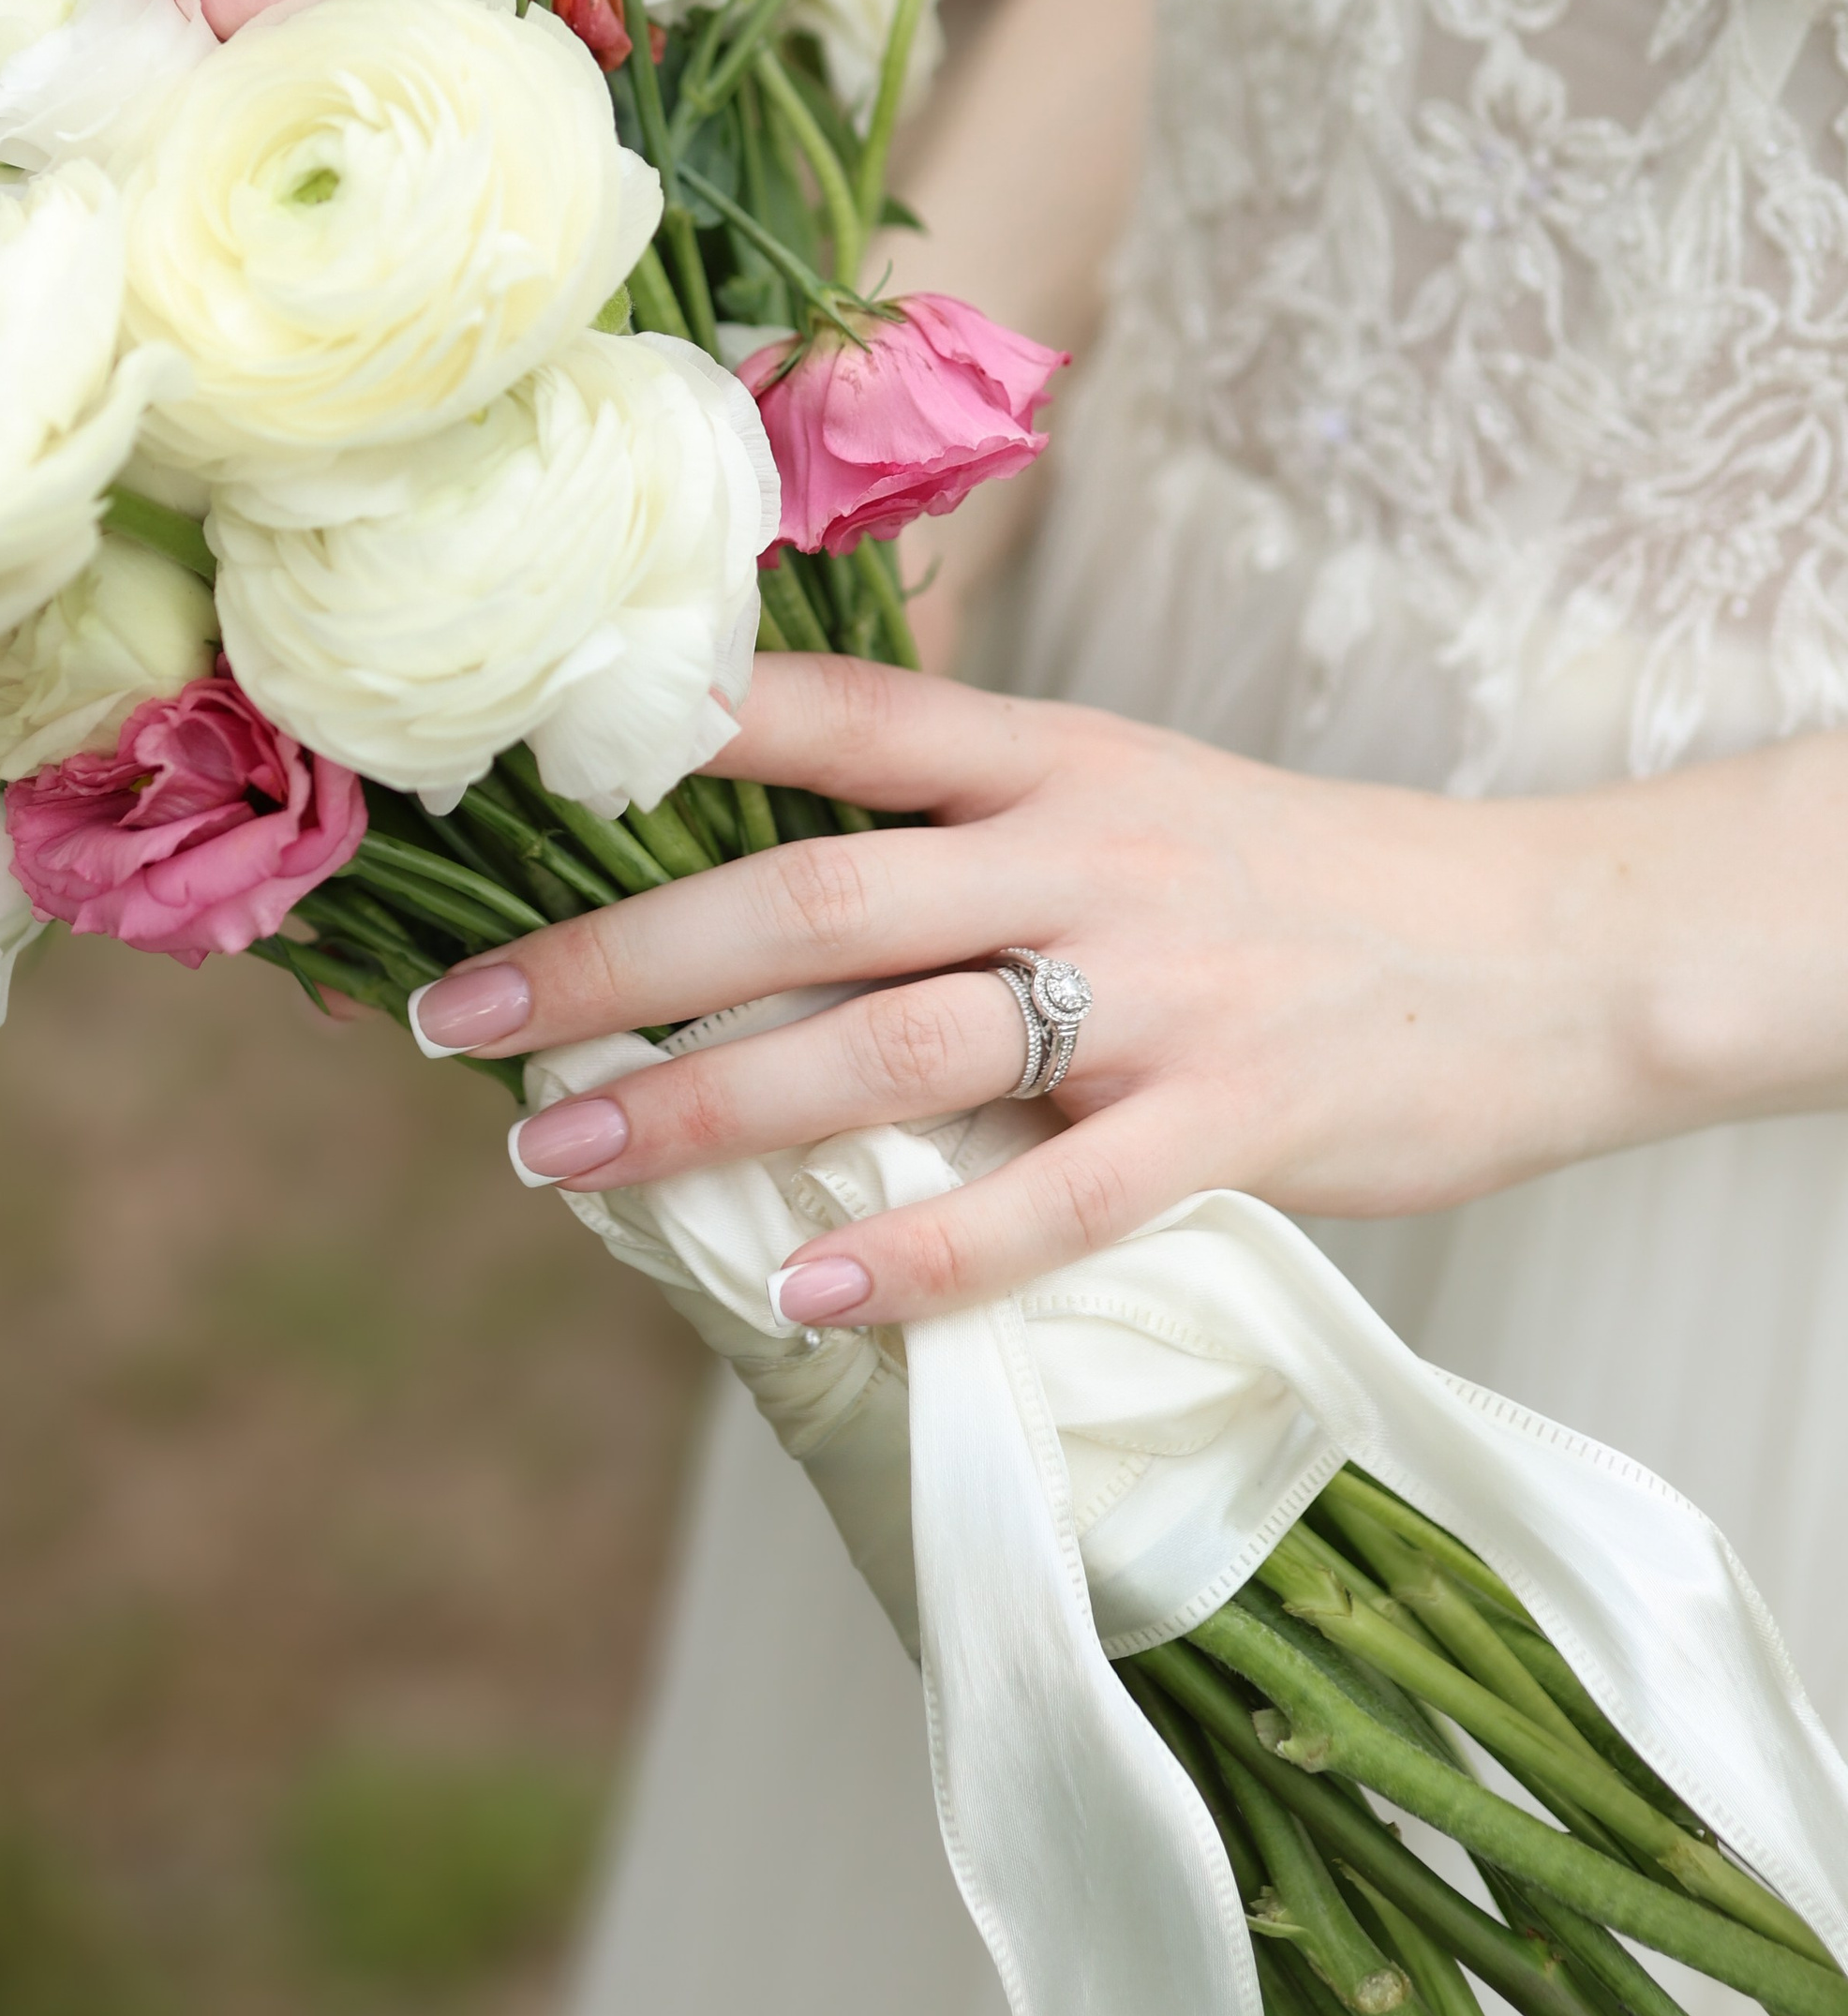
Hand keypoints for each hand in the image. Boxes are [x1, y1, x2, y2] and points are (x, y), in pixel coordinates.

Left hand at [411, 656, 1668, 1326]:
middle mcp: (1088, 857)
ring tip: (565, 1160)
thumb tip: (772, 905)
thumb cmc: (1308, 892)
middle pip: (812, 895)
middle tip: (465, 1026)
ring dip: (711, 1107)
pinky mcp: (1233, 1123)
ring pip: (894, 1043)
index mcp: (1058, 762)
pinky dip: (926, 1252)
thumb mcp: (1143, 803)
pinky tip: (811, 1296)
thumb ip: (977, 837)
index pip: (840, 718)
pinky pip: (1054, 1198)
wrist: (1550, 951)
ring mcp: (1158, 992)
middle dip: (621, 961)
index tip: (519, 771)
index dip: (676, 735)